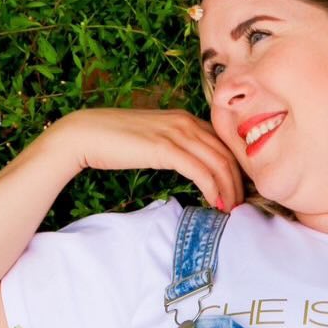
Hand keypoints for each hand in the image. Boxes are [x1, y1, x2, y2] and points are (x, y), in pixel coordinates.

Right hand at [52, 108, 246, 211]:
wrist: (86, 134)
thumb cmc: (116, 140)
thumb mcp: (154, 139)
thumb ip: (175, 147)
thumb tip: (191, 167)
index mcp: (186, 118)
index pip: (222, 144)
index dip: (235, 168)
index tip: (237, 190)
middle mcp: (186, 122)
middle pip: (226, 154)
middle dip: (237, 182)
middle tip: (240, 205)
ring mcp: (176, 133)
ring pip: (218, 163)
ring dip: (228, 189)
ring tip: (230, 209)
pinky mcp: (165, 148)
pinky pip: (200, 170)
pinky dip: (212, 188)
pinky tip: (214, 203)